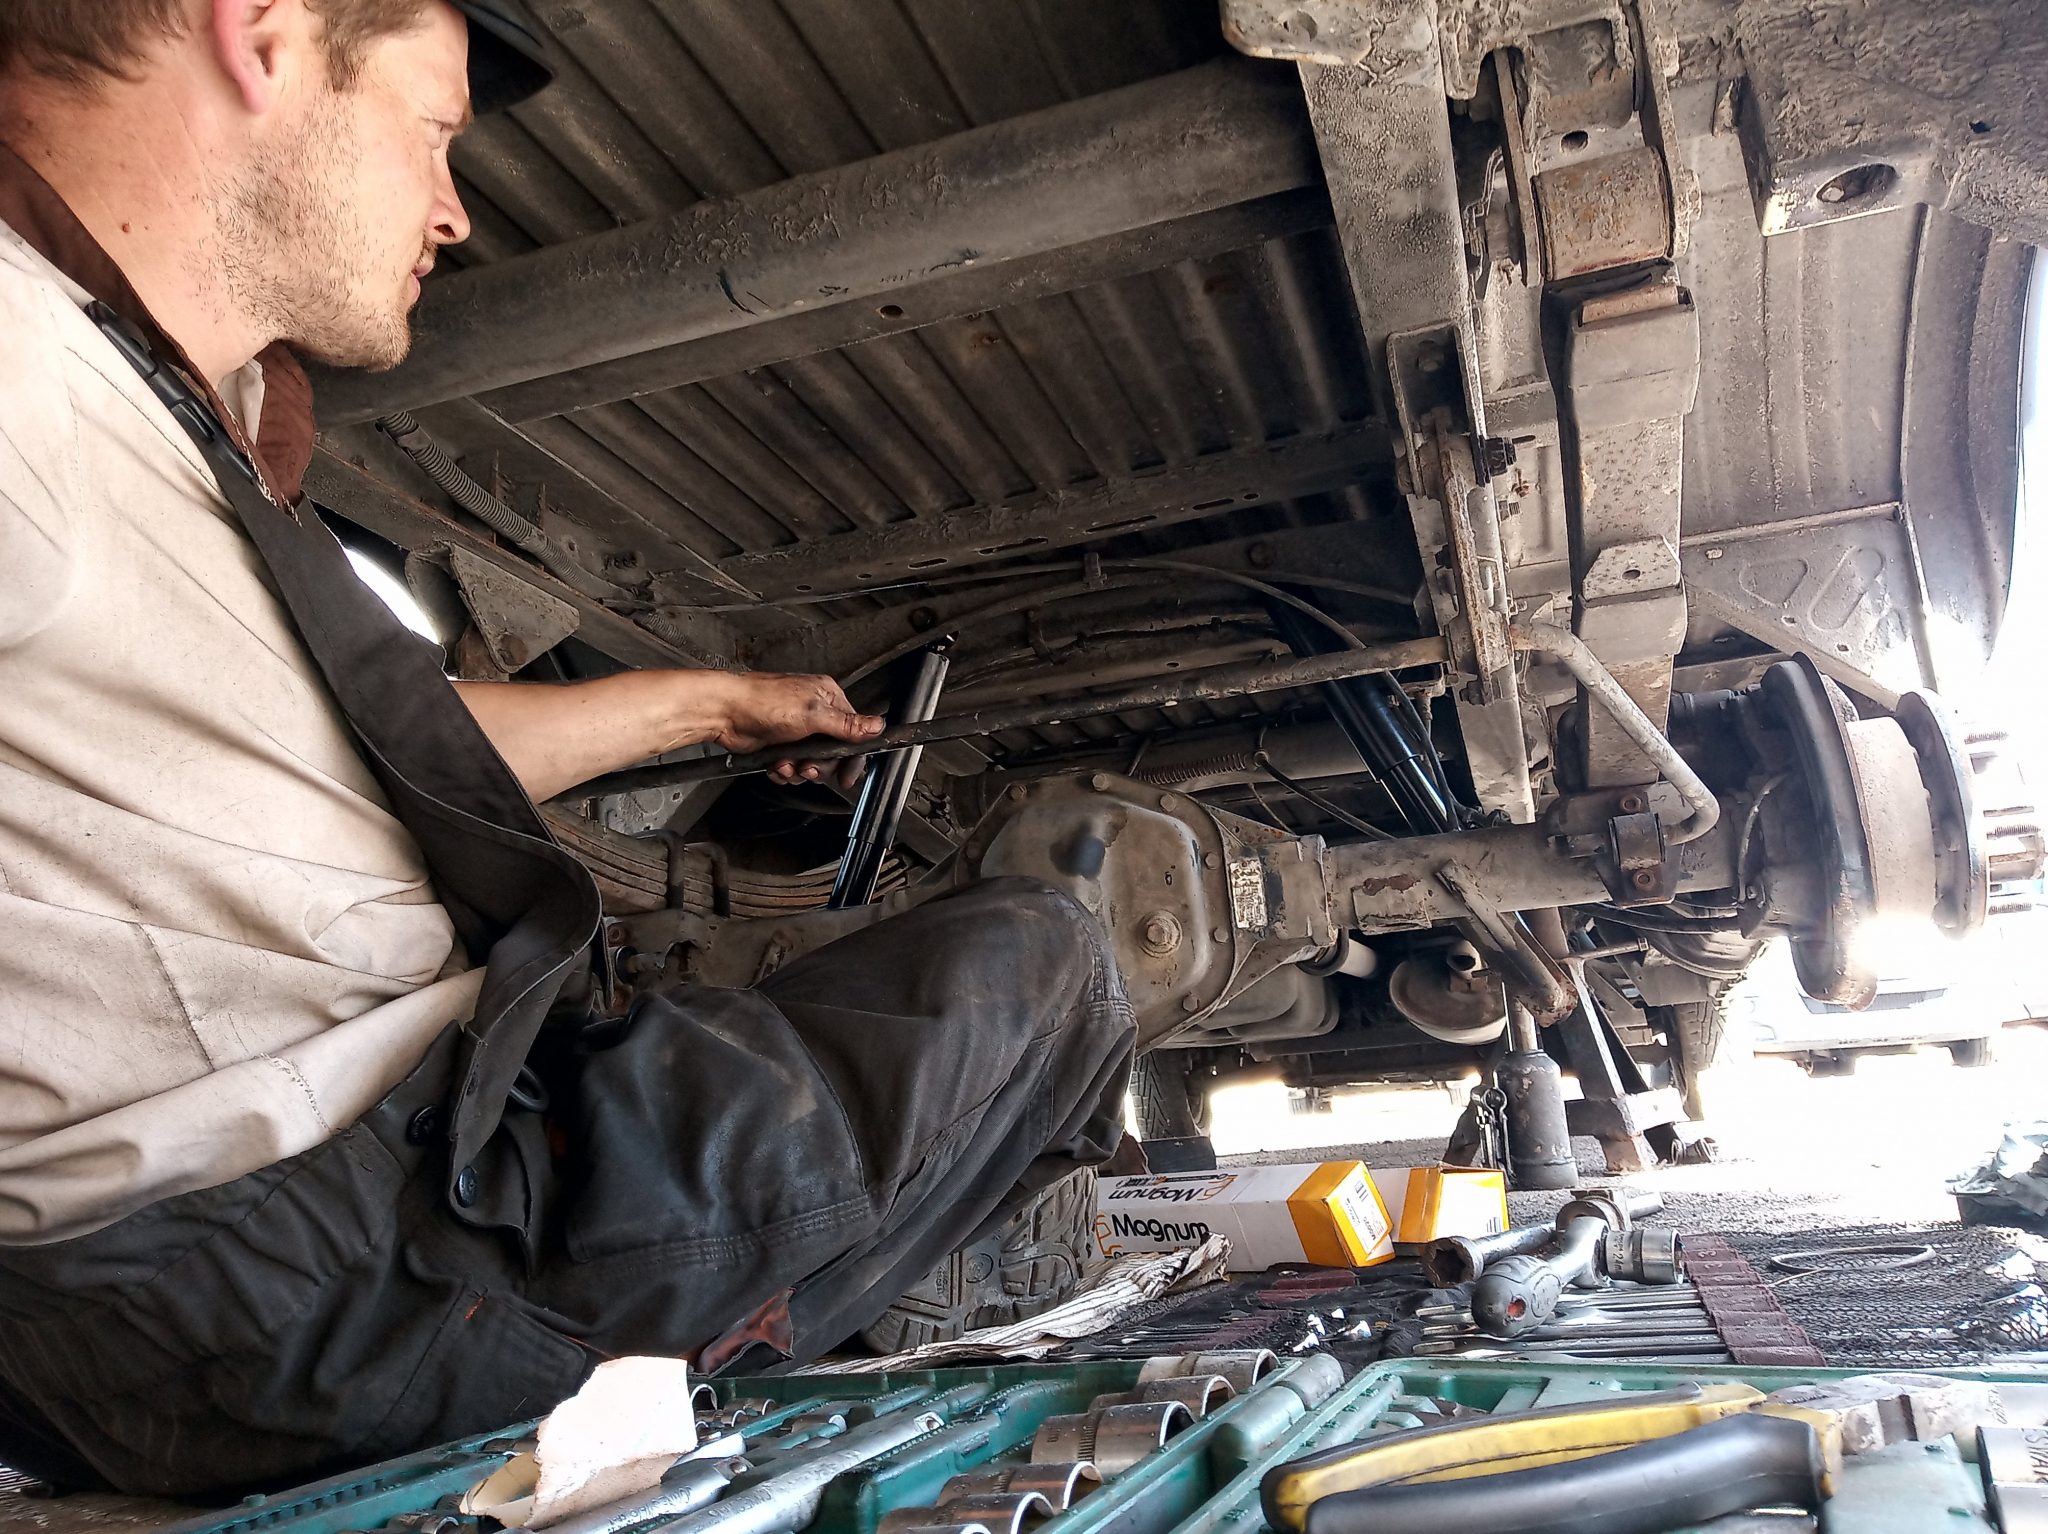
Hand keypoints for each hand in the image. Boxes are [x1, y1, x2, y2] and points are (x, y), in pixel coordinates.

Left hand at [711, 671, 884, 785]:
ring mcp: (797, 729)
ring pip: (811, 762)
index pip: (853, 732)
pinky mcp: (781, 743)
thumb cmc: (762, 702)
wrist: (725, 712)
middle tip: (808, 767)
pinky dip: (784, 770)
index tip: (848, 776)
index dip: (852, 757)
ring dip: (798, 769)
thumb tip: (877, 725)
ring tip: (787, 764)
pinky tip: (776, 764)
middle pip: (833, 753)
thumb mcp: (812, 715)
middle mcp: (814, 713)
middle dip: (819, 766)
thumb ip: (847, 724)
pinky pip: (792, 766)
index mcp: (827, 698)